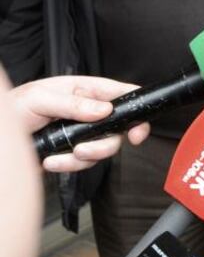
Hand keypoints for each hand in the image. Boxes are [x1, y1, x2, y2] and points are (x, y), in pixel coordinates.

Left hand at [2, 75, 147, 171]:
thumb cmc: (11, 109)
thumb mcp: (38, 99)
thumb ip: (72, 103)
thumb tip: (103, 109)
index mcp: (83, 90)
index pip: (120, 93)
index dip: (136, 107)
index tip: (137, 128)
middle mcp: (86, 111)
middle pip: (117, 128)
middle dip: (105, 144)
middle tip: (87, 149)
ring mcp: (80, 133)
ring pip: (103, 149)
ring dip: (84, 157)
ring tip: (63, 154)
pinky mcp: (71, 153)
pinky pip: (83, 164)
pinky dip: (67, 166)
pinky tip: (50, 160)